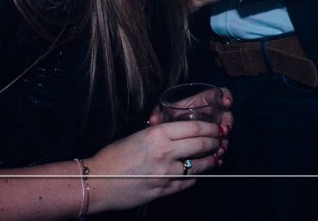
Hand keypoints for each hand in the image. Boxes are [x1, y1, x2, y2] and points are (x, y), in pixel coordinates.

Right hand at [85, 119, 223, 213]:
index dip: (211, 128)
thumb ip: (163, 134)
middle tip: (219, 141)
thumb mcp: (140, 135)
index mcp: (158, 134)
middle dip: (215, 142)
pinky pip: (188, 182)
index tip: (216, 128)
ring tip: (214, 157)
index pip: (196, 127)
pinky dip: (196, 176)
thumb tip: (185, 133)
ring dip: (210, 161)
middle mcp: (165, 152)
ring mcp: (165, 173)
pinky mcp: (163, 190)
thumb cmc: (114, 156)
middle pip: (202, 144)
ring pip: (199, 165)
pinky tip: (197, 173)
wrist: (98, 181)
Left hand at [147, 86, 234, 152]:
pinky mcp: (211, 143)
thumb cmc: (163, 125)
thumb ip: (158, 115)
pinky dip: (220, 150)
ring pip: (225, 131)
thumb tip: (154, 120)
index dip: (225, 96)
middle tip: (224, 131)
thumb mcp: (161, 117)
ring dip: (225, 140)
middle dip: (228, 122)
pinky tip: (218, 158)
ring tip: (220, 149)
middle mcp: (209, 114)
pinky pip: (220, 145)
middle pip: (225, 113)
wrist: (161, 141)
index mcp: (199, 103)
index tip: (227, 103)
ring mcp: (212, 129)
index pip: (217, 94)